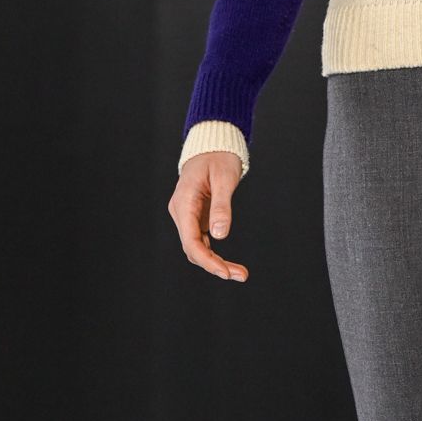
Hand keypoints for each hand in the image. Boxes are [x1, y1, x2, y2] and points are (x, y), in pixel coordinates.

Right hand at [168, 152, 247, 280]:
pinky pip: (202, 242)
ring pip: (197, 248)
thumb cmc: (219, 158)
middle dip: (215, 265)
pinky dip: (215, 254)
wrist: (213, 145)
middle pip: (193, 249)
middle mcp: (181, 212)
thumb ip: (221, 206)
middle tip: (241, 275)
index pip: (191, 241)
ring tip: (240, 273)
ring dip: (215, 263)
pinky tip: (231, 264)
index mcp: (183, 202)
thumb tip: (219, 236)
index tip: (225, 273)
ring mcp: (187, 216)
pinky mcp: (195, 217)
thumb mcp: (223, 179)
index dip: (207, 260)